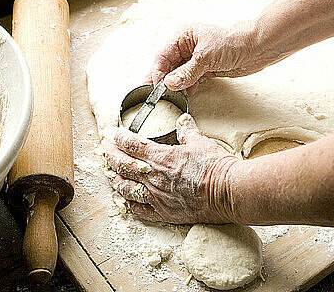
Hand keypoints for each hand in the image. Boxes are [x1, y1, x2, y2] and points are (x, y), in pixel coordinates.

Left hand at [103, 113, 238, 223]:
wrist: (228, 192)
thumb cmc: (216, 167)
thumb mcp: (201, 142)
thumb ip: (187, 131)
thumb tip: (183, 121)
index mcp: (162, 157)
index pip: (133, 145)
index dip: (120, 139)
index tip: (114, 135)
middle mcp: (154, 177)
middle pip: (123, 166)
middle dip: (111, 157)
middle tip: (105, 152)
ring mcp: (157, 197)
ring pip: (126, 188)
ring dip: (115, 180)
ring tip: (110, 174)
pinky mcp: (164, 213)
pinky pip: (139, 210)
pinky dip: (128, 203)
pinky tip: (124, 200)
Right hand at [149, 21, 284, 93]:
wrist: (256, 48)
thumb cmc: (233, 43)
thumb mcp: (205, 58)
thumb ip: (186, 72)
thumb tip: (169, 83)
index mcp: (183, 37)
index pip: (163, 55)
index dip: (157, 71)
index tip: (155, 86)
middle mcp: (187, 47)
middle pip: (168, 65)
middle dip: (163, 79)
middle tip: (155, 94)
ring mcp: (196, 59)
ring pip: (178, 74)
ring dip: (175, 85)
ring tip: (171, 95)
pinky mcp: (205, 69)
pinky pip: (190, 79)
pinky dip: (187, 87)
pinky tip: (185, 93)